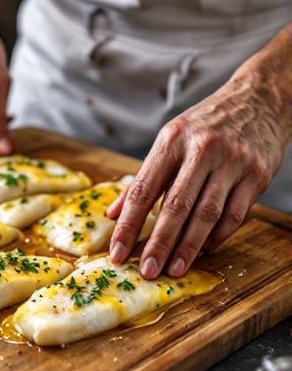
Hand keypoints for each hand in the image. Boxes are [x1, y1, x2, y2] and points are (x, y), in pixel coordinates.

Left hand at [107, 59, 290, 278]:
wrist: (257, 99)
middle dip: (159, 243)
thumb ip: (142, 180)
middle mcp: (201, 149)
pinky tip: (203, 249)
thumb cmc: (204, 125)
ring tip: (174, 269)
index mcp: (171, 141)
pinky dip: (217, 236)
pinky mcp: (257, 174)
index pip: (143, 190)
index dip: (128, 225)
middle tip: (147, 271)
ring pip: (206, 214)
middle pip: (175, 206)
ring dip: (188, 247)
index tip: (117, 252)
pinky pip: (235, 214)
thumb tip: (113, 214)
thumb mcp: (168, 142)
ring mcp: (232, 162)